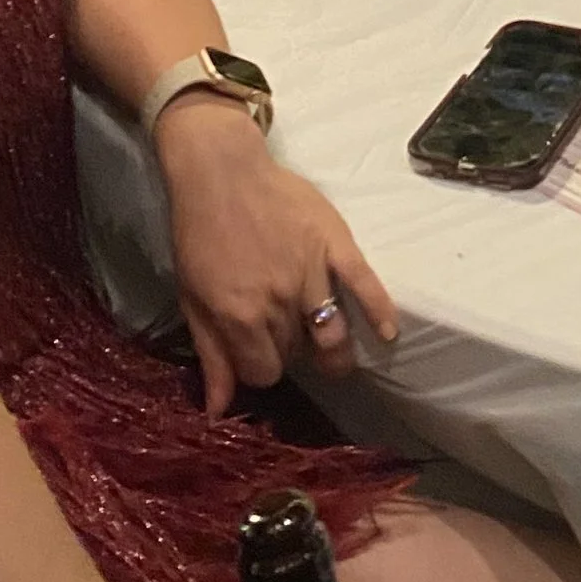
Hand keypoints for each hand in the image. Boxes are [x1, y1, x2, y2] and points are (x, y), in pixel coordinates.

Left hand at [156, 97, 399, 413]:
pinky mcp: (336, 245)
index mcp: (239, 316)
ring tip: (334, 354)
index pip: (264, 372)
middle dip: (290, 353)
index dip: (260, 369)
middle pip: (298, 354)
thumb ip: (211, 354)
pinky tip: (388, 332)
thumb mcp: (192, 296)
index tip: (257, 354)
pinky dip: (379, 312)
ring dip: (334, 351)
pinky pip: (365, 286)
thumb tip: (219, 410)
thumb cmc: (200, 232)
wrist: (221, 171)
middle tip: (285, 338)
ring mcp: (311, 274)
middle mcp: (278, 302)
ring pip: (332, 334)